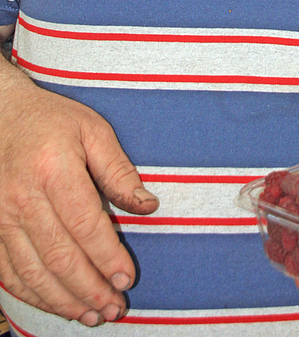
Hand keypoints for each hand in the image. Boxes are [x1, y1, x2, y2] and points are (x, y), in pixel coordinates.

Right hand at [0, 61, 158, 326]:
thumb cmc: (52, 121)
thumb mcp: (93, 130)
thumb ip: (119, 170)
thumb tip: (147, 207)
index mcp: (54, 169)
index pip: (85, 224)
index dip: (108, 257)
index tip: (128, 278)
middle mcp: (23, 197)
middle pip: (59, 256)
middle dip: (90, 289)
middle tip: (115, 308)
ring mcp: (0, 216)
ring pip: (33, 272)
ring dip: (65, 301)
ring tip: (93, 315)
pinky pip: (10, 273)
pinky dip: (34, 295)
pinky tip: (58, 304)